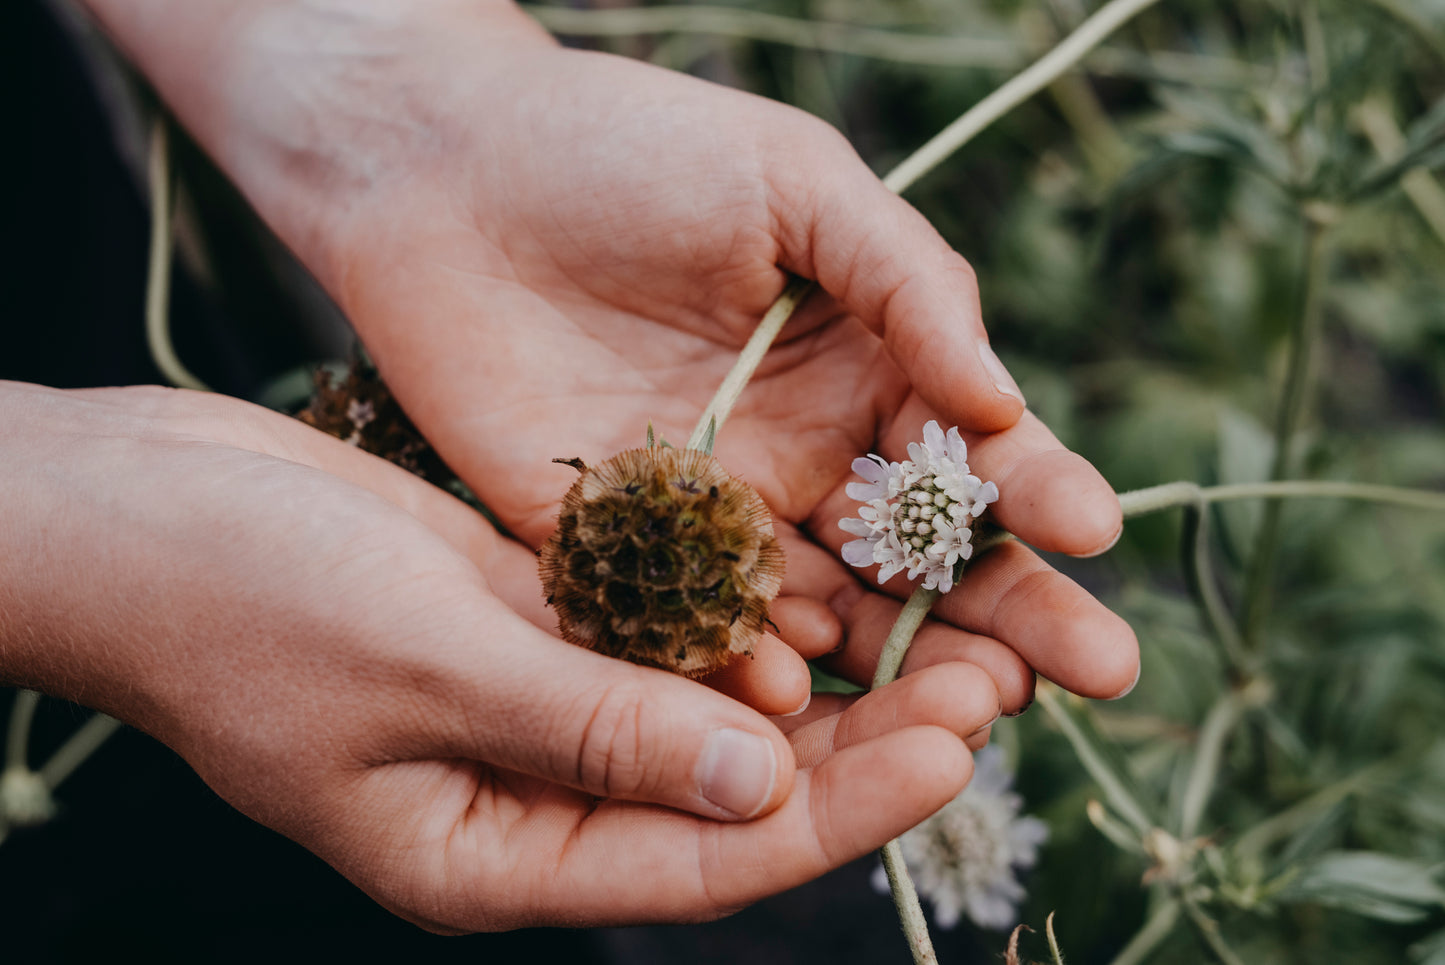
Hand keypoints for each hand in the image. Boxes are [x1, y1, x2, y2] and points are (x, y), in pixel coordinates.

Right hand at [0, 382, 1003, 929]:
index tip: (954, 745)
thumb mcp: (422, 668)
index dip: (838, 810)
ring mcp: (538, 705)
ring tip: (950, 628)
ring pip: (713, 708)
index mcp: (494, 853)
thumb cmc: (242, 603)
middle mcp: (532, 793)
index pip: (703, 856)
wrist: (142, 513)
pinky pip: (664, 636)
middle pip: (732, 789)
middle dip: (865, 743)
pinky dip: (745, 616)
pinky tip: (835, 580)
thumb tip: (755, 778)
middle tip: (991, 675)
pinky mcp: (535, 622)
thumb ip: (590, 726)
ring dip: (825, 676)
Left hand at [152, 2, 1138, 708]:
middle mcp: (804, 458)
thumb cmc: (631, 149)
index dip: (1037, 489)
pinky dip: (743, 670)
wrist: (448, 172)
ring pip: (827, 616)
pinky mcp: (619, 553)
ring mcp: (717, 518)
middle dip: (1010, 613)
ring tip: (967, 707)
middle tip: (1092, 669)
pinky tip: (792, 700)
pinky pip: (695, 630)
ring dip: (897, 666)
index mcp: (864, 368)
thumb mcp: (792, 183)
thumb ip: (905, 281)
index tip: (1092, 529)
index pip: (971, 450)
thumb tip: (1002, 400)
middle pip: (923, 562)